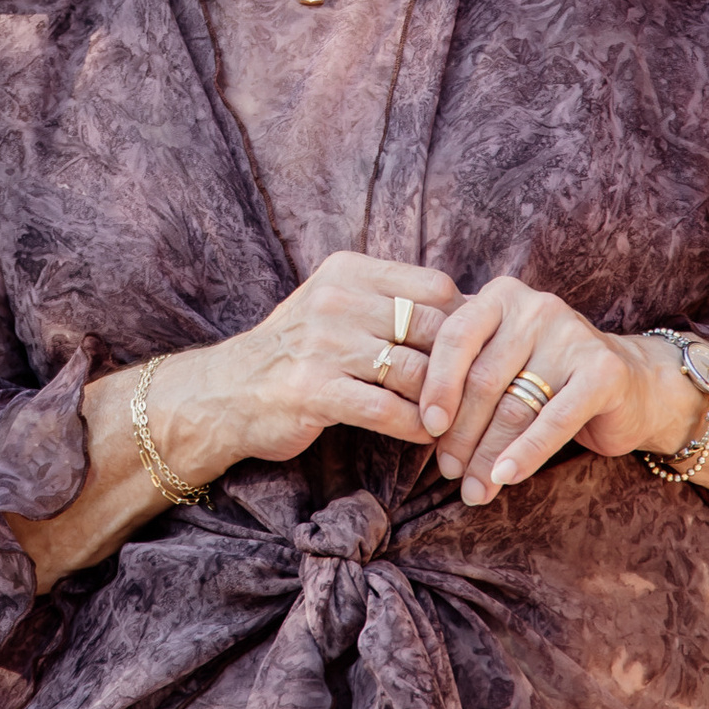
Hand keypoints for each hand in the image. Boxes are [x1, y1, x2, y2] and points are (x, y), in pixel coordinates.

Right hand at [150, 252, 462, 486]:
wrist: (226, 391)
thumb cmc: (297, 351)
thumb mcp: (335, 305)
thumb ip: (388, 302)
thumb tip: (469, 311)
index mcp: (346, 271)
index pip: (434, 286)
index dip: (464, 320)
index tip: (475, 351)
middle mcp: (335, 299)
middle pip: (431, 329)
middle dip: (460, 367)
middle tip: (482, 396)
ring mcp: (323, 344)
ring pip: (415, 372)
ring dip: (444, 403)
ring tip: (458, 421)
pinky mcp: (313, 390)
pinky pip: (387, 410)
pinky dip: (416, 427)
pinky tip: (426, 437)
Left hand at [413, 277, 699, 506]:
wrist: (634, 386)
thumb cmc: (550, 377)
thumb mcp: (504, 362)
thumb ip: (464, 375)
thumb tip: (417, 423)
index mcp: (501, 297)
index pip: (456, 337)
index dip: (437, 385)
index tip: (427, 427)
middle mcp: (536, 307)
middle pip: (483, 379)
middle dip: (461, 433)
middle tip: (449, 471)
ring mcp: (572, 336)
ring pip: (514, 406)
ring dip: (488, 454)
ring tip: (474, 488)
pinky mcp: (602, 372)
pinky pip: (553, 420)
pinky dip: (526, 454)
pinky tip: (506, 477)